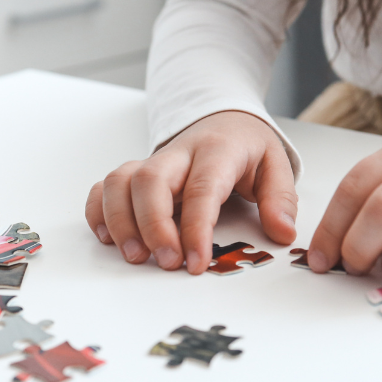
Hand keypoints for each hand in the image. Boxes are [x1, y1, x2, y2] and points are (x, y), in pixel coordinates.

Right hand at [85, 111, 297, 273]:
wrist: (223, 119)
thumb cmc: (246, 147)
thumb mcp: (275, 165)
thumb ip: (281, 199)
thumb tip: (283, 233)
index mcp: (217, 150)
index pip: (201, 188)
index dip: (195, 227)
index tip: (196, 262)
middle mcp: (177, 154)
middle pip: (149, 180)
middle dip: (152, 225)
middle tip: (166, 263)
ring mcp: (151, 162)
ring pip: (119, 181)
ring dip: (120, 221)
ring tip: (135, 257)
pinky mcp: (134, 174)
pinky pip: (104, 187)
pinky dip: (99, 212)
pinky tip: (109, 239)